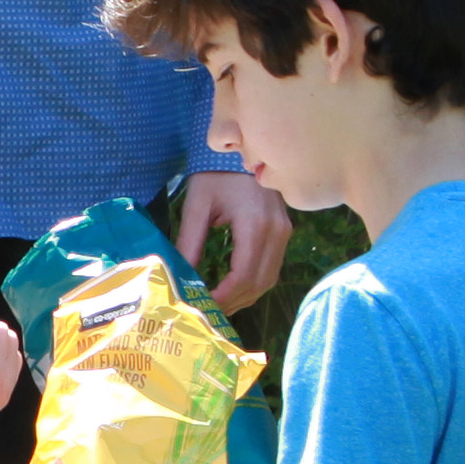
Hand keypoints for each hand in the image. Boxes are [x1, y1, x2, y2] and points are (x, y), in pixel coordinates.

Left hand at [164, 174, 293, 311]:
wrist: (241, 150)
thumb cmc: (214, 174)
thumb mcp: (196, 205)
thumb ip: (189, 242)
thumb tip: (180, 277)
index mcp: (255, 224)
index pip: (243, 275)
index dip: (223, 297)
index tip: (202, 306)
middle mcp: (276, 232)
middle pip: (259, 283)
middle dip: (233, 302)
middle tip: (207, 313)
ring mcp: (284, 233)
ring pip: (268, 279)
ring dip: (244, 296)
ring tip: (218, 306)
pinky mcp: (284, 232)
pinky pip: (272, 268)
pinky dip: (253, 283)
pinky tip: (232, 289)